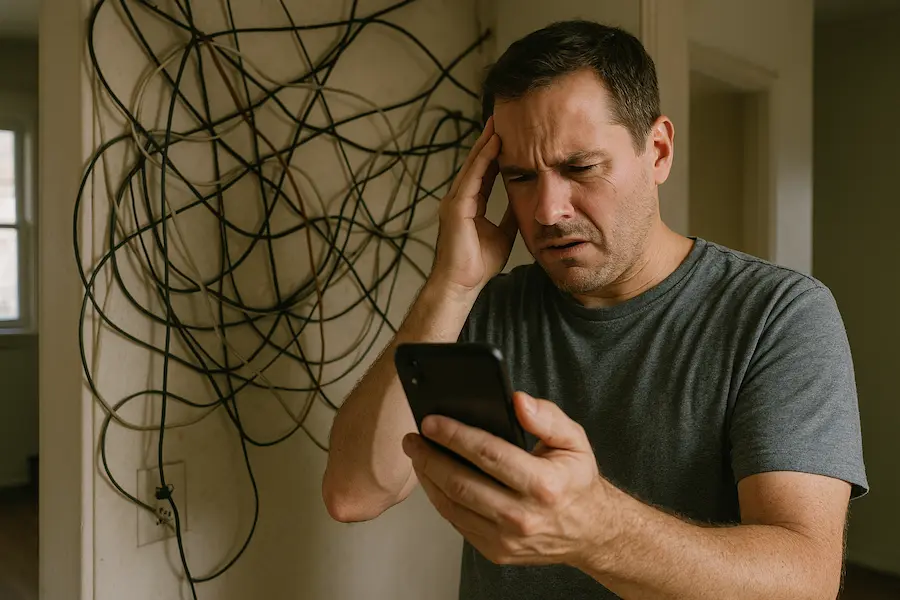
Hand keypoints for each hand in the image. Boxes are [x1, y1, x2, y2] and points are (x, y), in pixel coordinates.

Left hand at [402, 392, 617, 566]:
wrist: (589, 531)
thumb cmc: (576, 481)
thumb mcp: (574, 441)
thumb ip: (548, 417)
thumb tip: (518, 401)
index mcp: (544, 485)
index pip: (488, 454)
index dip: (455, 435)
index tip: (431, 421)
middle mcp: (523, 516)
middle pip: (461, 482)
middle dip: (430, 456)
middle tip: (412, 437)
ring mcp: (507, 539)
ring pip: (452, 505)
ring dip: (428, 477)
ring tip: (417, 454)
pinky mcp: (495, 551)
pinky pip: (457, 522)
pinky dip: (439, 498)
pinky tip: (433, 478)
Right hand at [431, 117, 517, 294]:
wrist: (462, 284)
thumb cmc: (478, 264)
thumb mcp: (502, 233)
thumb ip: (509, 215)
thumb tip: (524, 200)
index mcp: (468, 204)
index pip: (484, 172)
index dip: (495, 154)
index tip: (507, 136)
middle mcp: (458, 198)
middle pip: (476, 163)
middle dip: (489, 141)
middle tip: (501, 118)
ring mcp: (455, 201)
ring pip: (473, 165)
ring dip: (486, 143)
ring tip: (499, 123)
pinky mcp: (456, 207)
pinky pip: (473, 177)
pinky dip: (484, 160)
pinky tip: (495, 144)